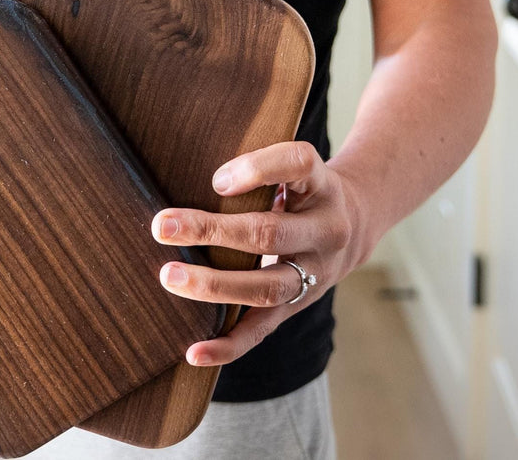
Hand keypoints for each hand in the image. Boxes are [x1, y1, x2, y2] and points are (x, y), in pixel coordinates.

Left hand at [150, 141, 372, 366]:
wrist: (354, 226)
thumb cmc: (303, 190)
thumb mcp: (295, 168)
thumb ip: (259, 168)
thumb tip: (199, 181)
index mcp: (323, 185)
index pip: (298, 166)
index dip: (257, 169)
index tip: (216, 180)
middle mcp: (325, 230)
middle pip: (270, 234)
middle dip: (213, 231)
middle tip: (163, 227)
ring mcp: (314, 274)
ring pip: (266, 287)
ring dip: (214, 285)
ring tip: (170, 277)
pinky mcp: (298, 306)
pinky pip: (262, 329)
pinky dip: (228, 344)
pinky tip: (195, 352)